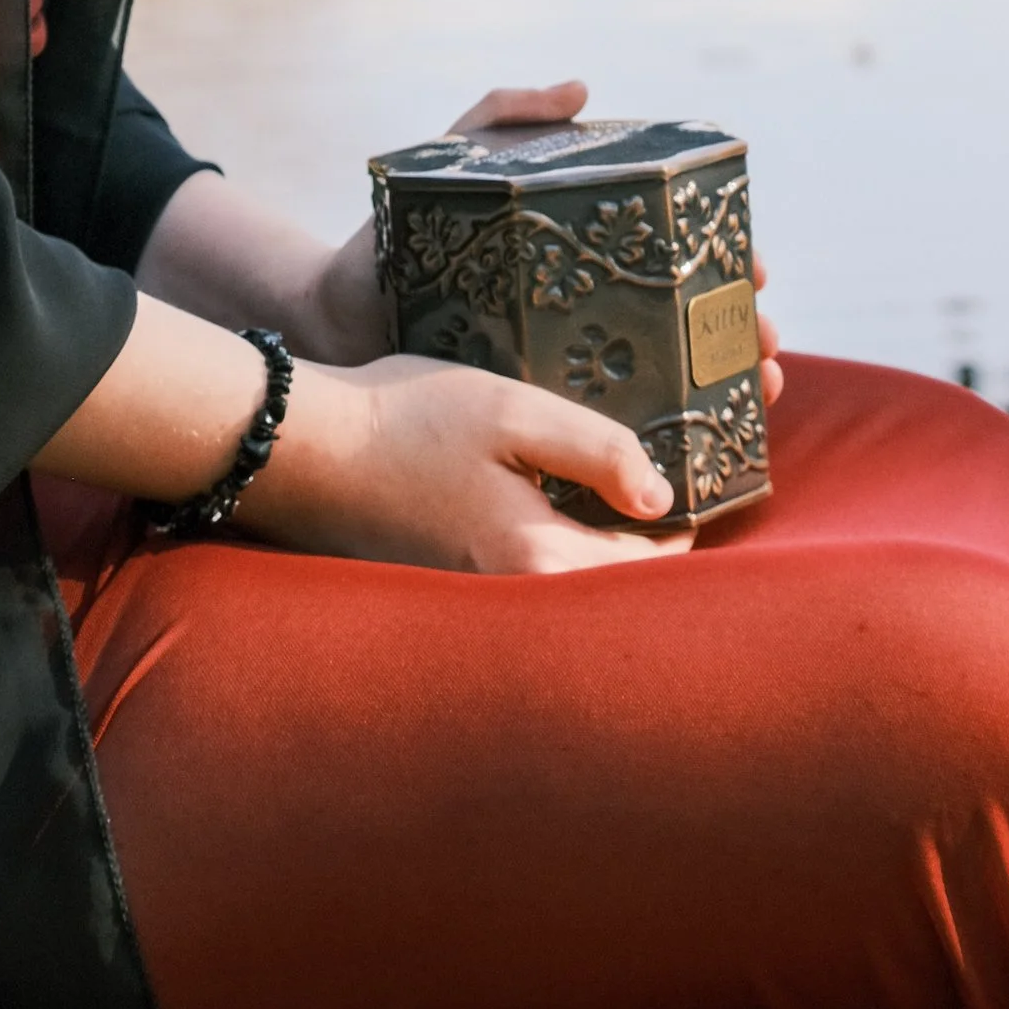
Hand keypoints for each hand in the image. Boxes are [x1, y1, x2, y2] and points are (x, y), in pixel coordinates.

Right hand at [255, 350, 692, 574]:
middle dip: (648, 543)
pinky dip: (553, 547)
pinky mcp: (449, 583)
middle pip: (611, 586)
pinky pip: (525, 575)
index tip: (707, 479)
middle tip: (672, 488)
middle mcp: (513, 598)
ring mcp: (477, 597)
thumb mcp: (512, 410)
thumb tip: (660, 495)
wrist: (301, 451)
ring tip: (624, 492)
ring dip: (602, 547)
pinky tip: (552, 500)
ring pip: (569, 583)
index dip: (685, 524)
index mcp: (540, 560)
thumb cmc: (403, 421)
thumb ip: (595, 449)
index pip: (647, 565)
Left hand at [308, 77, 783, 407]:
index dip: (726, 260)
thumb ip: (506, 115)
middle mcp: (585, 311)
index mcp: (580, 254)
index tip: (756, 268)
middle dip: (740, 330)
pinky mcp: (537, 415)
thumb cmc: (397, 232)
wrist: (333, 310)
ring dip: (724, 386)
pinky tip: (696, 456)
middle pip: (685, 322)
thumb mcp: (456, 161)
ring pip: (665, 380)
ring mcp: (566, 366)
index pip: (674, 256)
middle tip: (766, 343)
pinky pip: (608, 432)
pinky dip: (659, 441)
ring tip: (758, 394)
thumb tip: (583, 88)